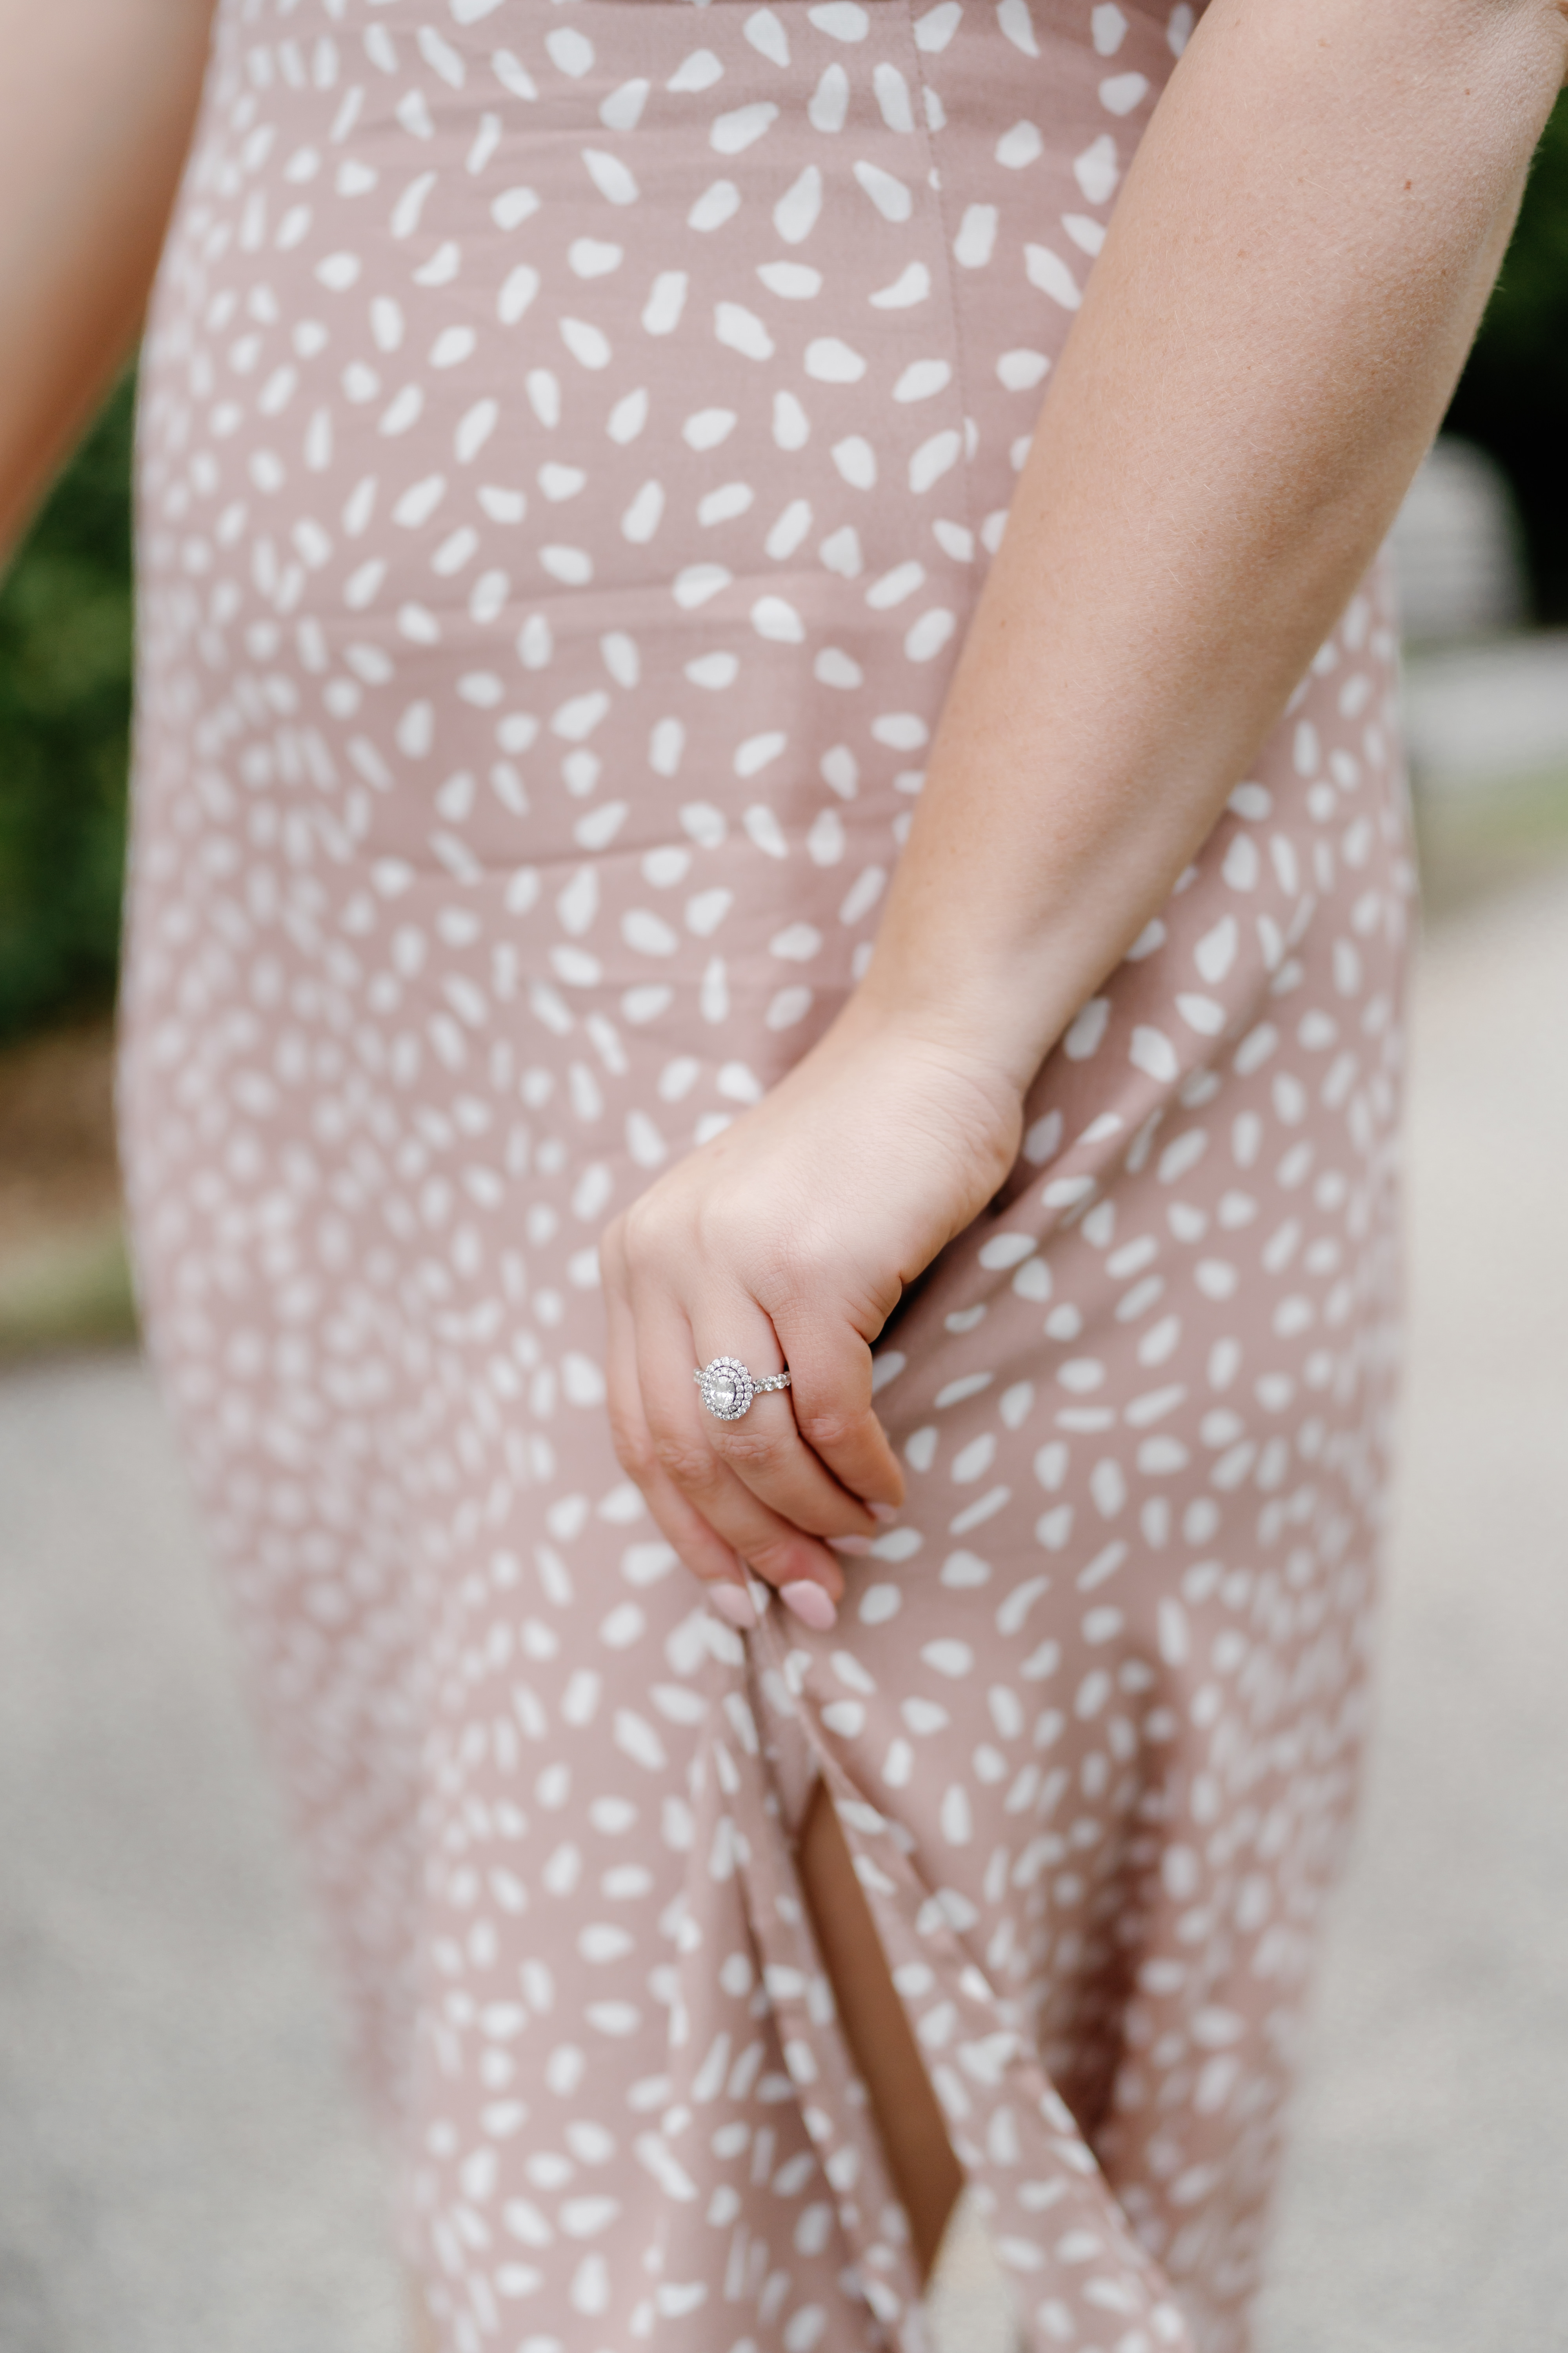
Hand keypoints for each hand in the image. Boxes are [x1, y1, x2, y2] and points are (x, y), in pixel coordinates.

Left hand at [599, 1004, 1023, 1630]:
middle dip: (749, 1546)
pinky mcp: (813, 1266)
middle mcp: (663, 1257)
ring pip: (754, 1443)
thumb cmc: (853, 1163)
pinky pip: (829, 1410)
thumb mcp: (749, 1245)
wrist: (926, 1054)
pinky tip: (889, 1491)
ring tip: (858, 1545)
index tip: (733, 1596)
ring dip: (811, 1516)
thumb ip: (721, 1342)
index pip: (634, 1431)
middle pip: (686, 1450)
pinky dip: (861, 1470)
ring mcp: (734, 1259)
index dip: (684, 1529)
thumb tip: (742, 1500)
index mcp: (634, 1258)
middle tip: (808, 1601)